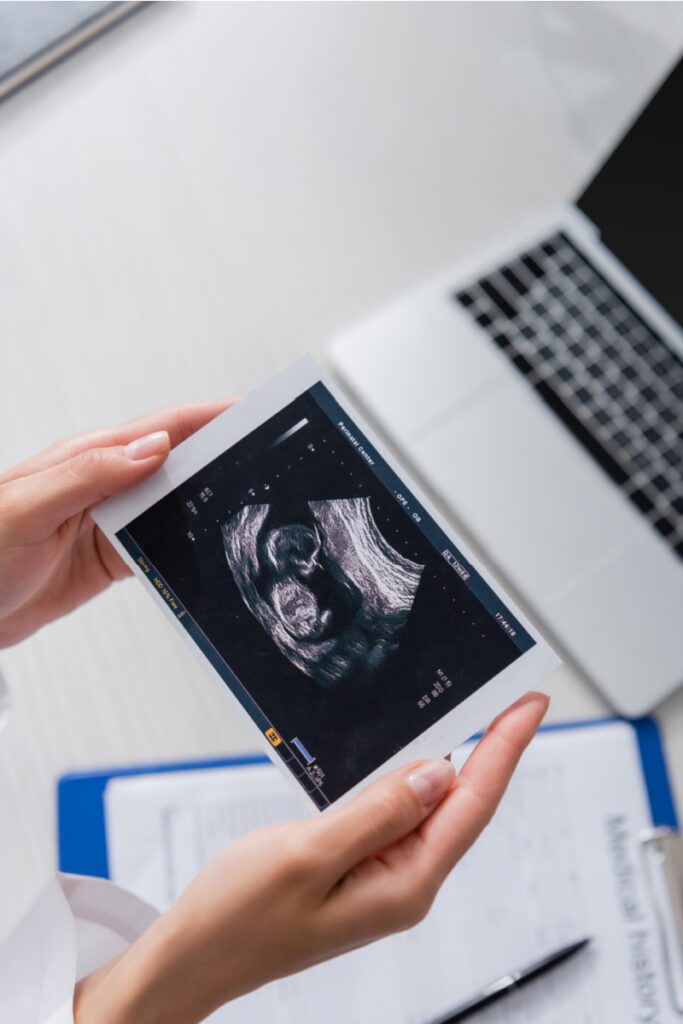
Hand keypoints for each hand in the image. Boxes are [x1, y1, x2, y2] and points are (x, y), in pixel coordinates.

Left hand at [0, 402, 229, 646]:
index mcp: (88, 457)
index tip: (253, 413)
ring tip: (253, 502)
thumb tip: (151, 447)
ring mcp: (110, 522)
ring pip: (175, 505)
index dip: (211, 417)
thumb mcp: (27, 507)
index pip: (162, 429)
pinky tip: (210, 549)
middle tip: (270, 460)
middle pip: (178, 463)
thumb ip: (89, 475)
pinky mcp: (111, 558)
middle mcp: (105, 484)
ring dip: (210, 502)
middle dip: (224, 456)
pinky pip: (161, 547)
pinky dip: (189, 546)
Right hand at [74, 691, 548, 1023]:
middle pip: (462, 804)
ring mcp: (382, 877)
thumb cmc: (238, 918)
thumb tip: (438, 773)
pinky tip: (411, 755)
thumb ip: (378, 812)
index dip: (505, 749)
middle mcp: (403, 883)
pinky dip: (410, 778)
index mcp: (403, 885)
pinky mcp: (358, 868)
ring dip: (453, 760)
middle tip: (512, 697)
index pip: (472, 805)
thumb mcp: (307, 854)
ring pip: (430, 807)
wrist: (194, 956)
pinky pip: (397, 814)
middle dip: (491, 748)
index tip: (530, 705)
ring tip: (474, 714)